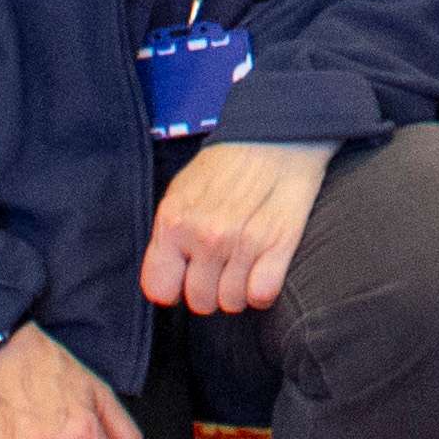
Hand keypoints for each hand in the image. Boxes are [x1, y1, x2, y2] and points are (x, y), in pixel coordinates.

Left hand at [140, 138, 332, 315]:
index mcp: (175, 221)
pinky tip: (262, 269)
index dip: (174, 287)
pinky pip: (261, 295)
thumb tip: (168, 275)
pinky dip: (262, 289)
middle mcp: (206, 236)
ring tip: (243, 263)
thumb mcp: (182, 191)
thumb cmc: (227, 164)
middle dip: (210, 289)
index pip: (159, 289)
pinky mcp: (278, 245)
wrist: (276, 135)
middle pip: (200, 302)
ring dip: (238, 290)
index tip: (186, 277)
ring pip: (232, 303)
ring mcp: (242, 243)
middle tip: (221, 266)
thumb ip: (170, 234)